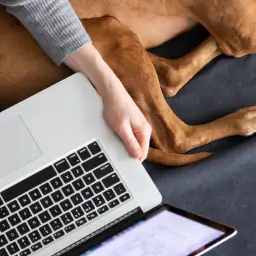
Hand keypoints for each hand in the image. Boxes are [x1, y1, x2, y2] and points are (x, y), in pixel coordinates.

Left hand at [63, 42, 150, 159]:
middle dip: (128, 153)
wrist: (110, 91)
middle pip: (138, 150)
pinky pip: (130, 138)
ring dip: (124, 146)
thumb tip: (137, 157)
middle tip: (115, 151)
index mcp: (145, 131)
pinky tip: (114, 136)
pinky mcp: (132, 124)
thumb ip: (130, 143)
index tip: (121, 164)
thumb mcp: (120, 127)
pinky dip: (122, 140)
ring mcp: (139, 126)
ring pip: (133, 144)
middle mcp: (145, 129)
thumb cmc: (115, 106)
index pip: (142, 155)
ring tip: (114, 141)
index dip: (132, 161)